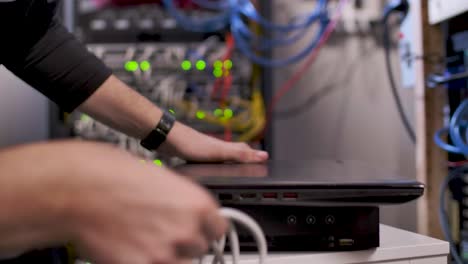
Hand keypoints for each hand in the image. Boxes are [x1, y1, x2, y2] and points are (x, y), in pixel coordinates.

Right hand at [61, 142, 227, 263]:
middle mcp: (187, 230)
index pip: (219, 228)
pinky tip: (131, 249)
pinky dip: (146, 262)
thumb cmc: (113, 176)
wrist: (80, 189)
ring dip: (167, 256)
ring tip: (144, 240)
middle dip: (183, 242)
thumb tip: (186, 213)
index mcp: (197, 204)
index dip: (205, 229)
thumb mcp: (162, 179)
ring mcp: (166, 252)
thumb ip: (181, 202)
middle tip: (161, 232)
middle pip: (199, 248)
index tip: (197, 229)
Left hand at [159, 122, 268, 162]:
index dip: (254, 155)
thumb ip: (240, 154)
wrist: (166, 138)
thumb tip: (263, 155)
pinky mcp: (192, 156)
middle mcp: (215, 148)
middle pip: (233, 152)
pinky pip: (208, 162)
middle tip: (252, 162)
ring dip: (228, 163)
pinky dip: (213, 166)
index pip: (244, 150)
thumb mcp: (219, 152)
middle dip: (243, 157)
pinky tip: (208, 170)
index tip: (265, 160)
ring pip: (221, 158)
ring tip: (234, 169)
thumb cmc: (190, 144)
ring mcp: (204, 152)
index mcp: (224, 148)